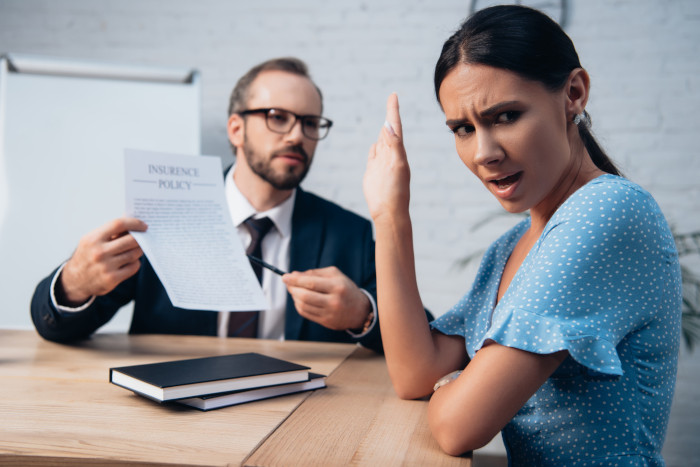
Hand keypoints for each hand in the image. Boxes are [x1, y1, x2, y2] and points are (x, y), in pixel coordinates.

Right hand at [58, 217, 147, 304]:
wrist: (75, 280)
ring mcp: (106, 266)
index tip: (144, 225)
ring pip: (134, 254)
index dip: (134, 223)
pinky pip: (133, 267)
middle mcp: (99, 252)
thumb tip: (133, 224)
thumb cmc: (88, 255)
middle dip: (141, 238)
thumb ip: (110, 232)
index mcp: (93, 239)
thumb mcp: (92, 240)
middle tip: (144, 238)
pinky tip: (131, 261)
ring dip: (139, 250)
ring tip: (137, 249)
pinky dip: (135, 262)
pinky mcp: (112, 278)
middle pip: (131, 240)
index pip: (118, 224)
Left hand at [282, 266, 371, 330]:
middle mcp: (334, 301)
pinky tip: (299, 300)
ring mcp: (330, 313)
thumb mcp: (335, 275)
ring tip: (294, 291)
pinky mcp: (326, 322)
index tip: (285, 277)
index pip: (310, 283)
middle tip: (288, 284)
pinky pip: (306, 314)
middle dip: (292, 289)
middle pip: (305, 296)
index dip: (295, 280)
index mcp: (337, 286)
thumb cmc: (345, 289)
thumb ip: (314, 273)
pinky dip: (299, 306)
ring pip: (303, 306)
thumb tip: (294, 275)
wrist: (360, 310)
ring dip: (294, 297)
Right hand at [363, 93, 410, 221]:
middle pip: (389, 130)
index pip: (395, 127)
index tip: (393, 95)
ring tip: (386, 118)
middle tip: (392, 101)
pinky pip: (373, 154)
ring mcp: (381, 163)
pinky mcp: (372, 171)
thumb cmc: (396, 192)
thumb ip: (393, 146)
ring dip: (383, 130)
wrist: (388, 212)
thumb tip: (388, 126)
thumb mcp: (397, 166)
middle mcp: (390, 154)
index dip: (393, 111)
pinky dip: (374, 146)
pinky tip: (376, 143)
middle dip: (390, 115)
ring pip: (381, 141)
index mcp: (398, 151)